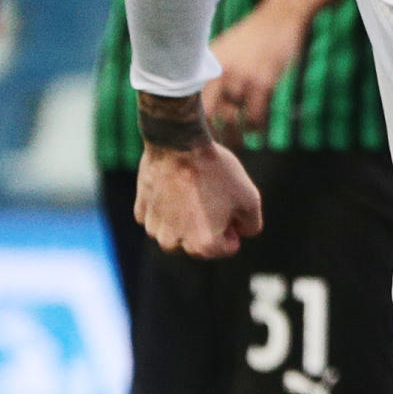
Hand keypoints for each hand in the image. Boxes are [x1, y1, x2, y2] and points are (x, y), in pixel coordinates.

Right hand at [135, 128, 263, 259]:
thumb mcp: (250, 198)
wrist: (179, 145)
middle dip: (210, 228)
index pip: (227, 248)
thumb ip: (251, 225)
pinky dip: (168, 209)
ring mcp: (153, 228)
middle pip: (199, 244)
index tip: (231, 207)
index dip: (234, 227)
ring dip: (186, 221)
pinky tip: (175, 188)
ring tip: (195, 192)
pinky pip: (159, 219)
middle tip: (215, 199)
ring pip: (176, 233)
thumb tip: (241, 234)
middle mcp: (173, 243)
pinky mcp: (140, 212)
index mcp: (202, 245)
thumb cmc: (217, 172)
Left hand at [203, 0, 308, 143]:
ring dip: (236, 136)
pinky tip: (258, 132)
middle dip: (212, 136)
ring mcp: (241, 79)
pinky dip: (257, 129)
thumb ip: (209, 73)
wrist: (278, 20)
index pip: (190, 104)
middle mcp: (219, 75)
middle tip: (216, 148)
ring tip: (238, 143)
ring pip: (233, 120)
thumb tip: (193, 100)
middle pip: (208, 116)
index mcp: (206, 68)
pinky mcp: (264, 83)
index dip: (190, 125)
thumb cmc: (249, 38)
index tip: (193, 139)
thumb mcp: (222, 50)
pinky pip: (256, 117)